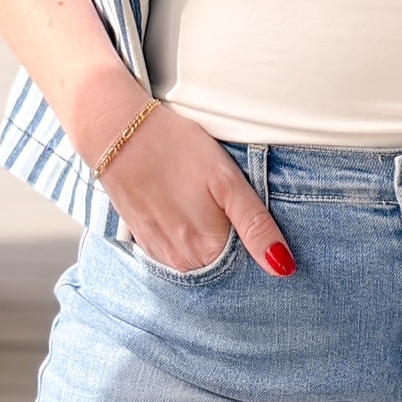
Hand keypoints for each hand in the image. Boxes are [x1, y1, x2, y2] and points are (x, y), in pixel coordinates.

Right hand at [99, 100, 297, 278]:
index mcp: (208, 251)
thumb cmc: (177, 149)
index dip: (258, 242)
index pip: (249, 264)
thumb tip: (283, 267)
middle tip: (228, 203)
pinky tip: (186, 209)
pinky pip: (177, 252)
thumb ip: (255, 225)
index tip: (254, 216)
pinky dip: (187, 237)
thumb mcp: (226, 180)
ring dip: (210, 240)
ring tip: (206, 204)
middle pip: (224, 263)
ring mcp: (160, 255)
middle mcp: (183, 263)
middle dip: (236, 243)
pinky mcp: (144, 242)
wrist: (118, 134)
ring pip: (200, 259)